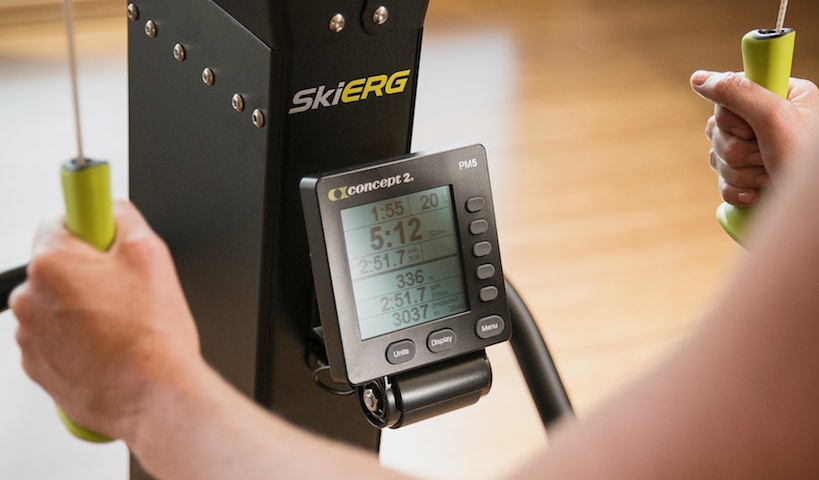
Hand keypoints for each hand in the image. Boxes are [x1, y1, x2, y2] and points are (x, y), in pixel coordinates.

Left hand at [9, 201, 202, 441]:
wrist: (154, 396)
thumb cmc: (153, 335)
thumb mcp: (152, 254)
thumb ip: (124, 217)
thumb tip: (111, 210)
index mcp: (53, 263)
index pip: (59, 222)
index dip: (90, 230)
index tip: (104, 240)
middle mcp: (30, 298)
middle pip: (57, 266)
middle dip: (88, 272)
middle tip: (126, 291)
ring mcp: (29, 336)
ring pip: (56, 303)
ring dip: (82, 307)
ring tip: (121, 325)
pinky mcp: (37, 366)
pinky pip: (55, 338)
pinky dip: (77, 338)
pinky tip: (109, 346)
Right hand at [690, 70, 818, 206]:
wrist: (815, 212)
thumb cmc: (808, 166)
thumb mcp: (774, 118)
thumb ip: (737, 92)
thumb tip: (698, 79)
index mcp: (783, 96)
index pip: (731, 93)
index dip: (733, 117)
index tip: (752, 128)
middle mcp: (771, 121)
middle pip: (719, 129)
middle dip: (738, 150)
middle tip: (766, 155)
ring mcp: (760, 151)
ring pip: (719, 157)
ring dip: (740, 173)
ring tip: (770, 177)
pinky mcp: (752, 178)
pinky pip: (723, 181)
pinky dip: (737, 191)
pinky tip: (759, 194)